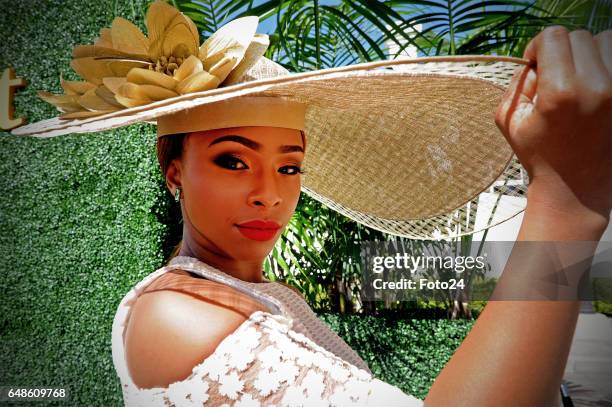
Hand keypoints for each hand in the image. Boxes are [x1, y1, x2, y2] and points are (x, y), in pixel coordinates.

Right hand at [495, 26, 611, 228]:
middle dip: (562, 51)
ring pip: (606, 41)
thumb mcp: (509, 120)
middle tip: (555, 76)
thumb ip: (517, 82)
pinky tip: (594, 85)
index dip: (537, 47)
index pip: (553, 37)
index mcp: (559, 94)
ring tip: (578, 77)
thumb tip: (535, 61)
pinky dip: (604, 65)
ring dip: (588, 53)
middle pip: (579, 37)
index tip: (535, 65)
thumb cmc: (539, 154)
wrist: (576, 188)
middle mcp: (595, 87)